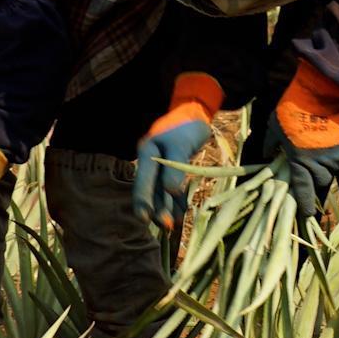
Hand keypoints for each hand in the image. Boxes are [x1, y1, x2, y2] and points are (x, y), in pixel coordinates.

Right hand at [133, 73, 222, 230]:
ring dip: (167, 207)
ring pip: (162, 191)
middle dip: (157, 209)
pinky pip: (171, 188)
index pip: (142, 181)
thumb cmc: (186, 125)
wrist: (196, 111)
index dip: (143, 200)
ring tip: (174, 225)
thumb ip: (174, 168)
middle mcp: (150, 161)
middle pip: (151, 189)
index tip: (145, 218)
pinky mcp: (171, 169)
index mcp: (147, 153)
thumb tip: (169, 192)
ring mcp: (160, 166)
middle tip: (166, 226)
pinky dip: (176, 200)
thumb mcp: (181, 144)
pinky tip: (180, 213)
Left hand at [261, 61, 338, 219]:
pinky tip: (334, 139)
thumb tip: (267, 155)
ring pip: (334, 168)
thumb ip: (270, 144)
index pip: (303, 189)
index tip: (307, 214)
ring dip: (328, 163)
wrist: (317, 92)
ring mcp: (337, 156)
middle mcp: (319, 163)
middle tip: (313, 162)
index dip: (305, 203)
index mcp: (299, 161)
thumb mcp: (274, 127)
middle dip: (317, 175)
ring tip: (322, 146)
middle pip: (321, 179)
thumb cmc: (291, 109)